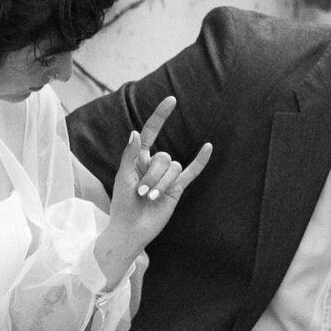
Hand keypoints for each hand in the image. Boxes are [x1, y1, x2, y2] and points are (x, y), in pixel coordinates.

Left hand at [95, 96, 212, 285]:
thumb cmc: (123, 204)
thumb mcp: (123, 177)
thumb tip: (135, 131)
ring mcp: (167, 176)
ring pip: (173, 168)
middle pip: (163, 157)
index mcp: (139, 158)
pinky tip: (208, 148)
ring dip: (161, 184)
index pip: (150, 132)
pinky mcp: (177, 188)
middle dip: (152, 176)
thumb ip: (130, 154)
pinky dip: (200, 161)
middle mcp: (154, 164)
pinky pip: (191, 172)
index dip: (160, 116)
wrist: (131, 230)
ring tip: (151, 198)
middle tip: (141, 193)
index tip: (172, 100)